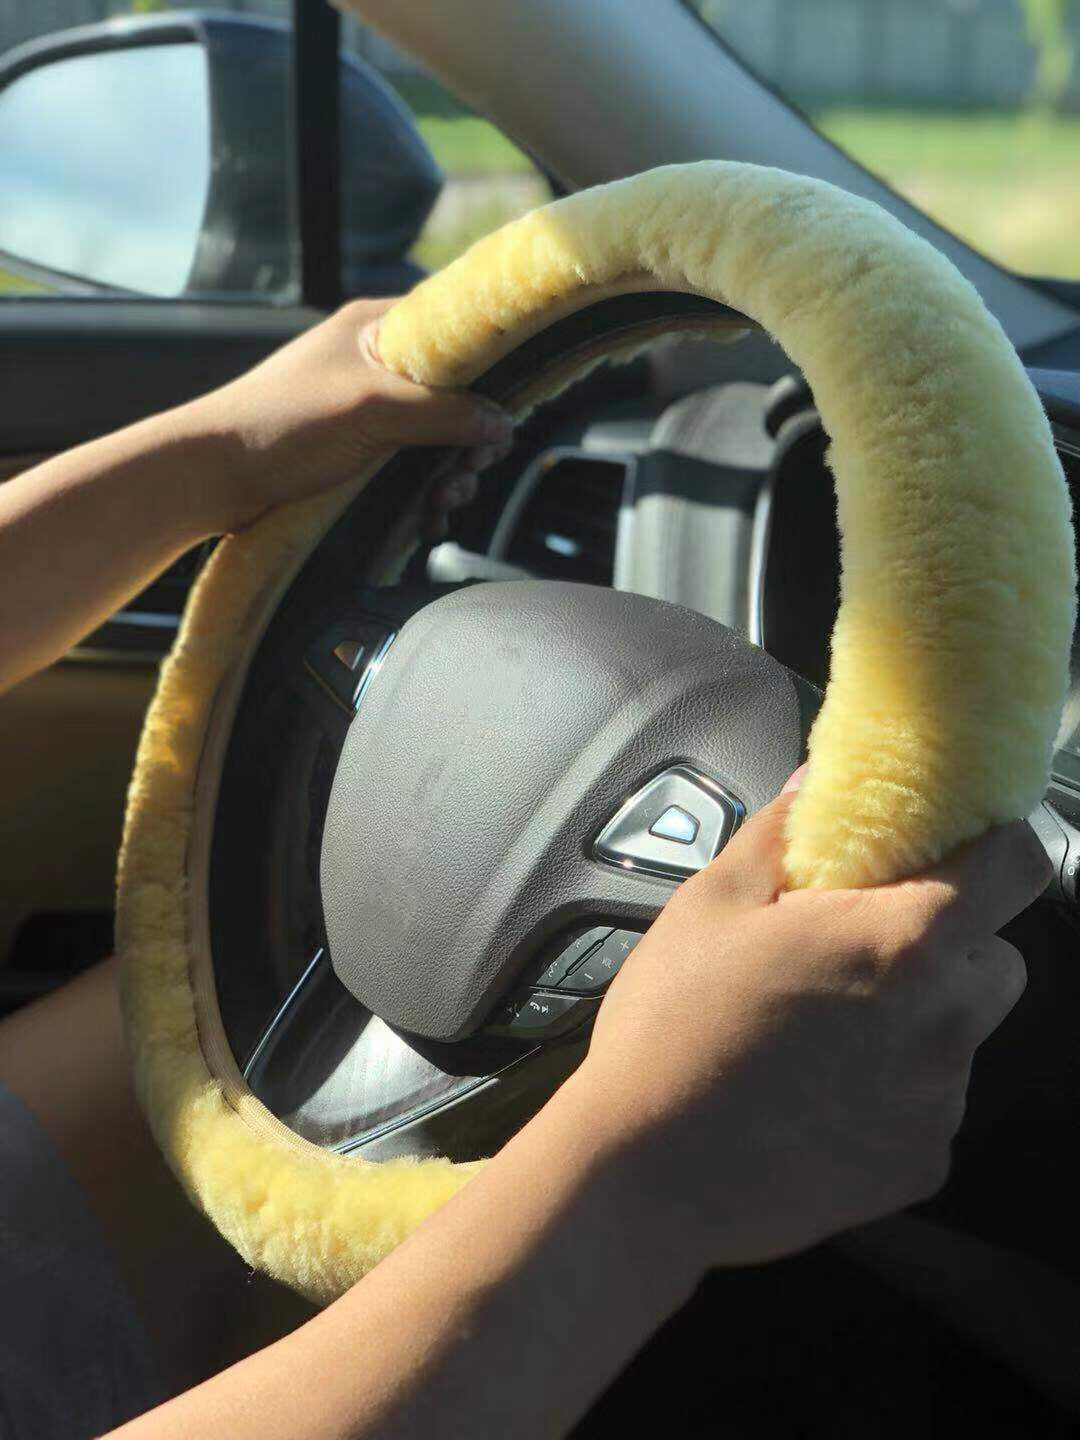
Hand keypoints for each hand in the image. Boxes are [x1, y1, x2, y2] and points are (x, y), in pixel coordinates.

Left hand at [183, 298, 513, 536]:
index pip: (458, 333)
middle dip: (470, 442)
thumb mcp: (371, 407)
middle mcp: (379, 366)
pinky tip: (426, 519)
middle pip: (457, 399)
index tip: (501, 414)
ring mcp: (371, 414)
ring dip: (451, 477)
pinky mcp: (362, 458)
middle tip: (465, 471)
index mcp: (378, 329)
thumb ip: (442, 411)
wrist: (215, 477)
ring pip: (440, 443)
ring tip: (440, 503)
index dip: (489, 373)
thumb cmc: (280, 424)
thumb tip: (502, 422)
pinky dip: (427, 498)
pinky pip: (415, 474)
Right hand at [575, 778, 1049, 1271]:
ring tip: (823, 1036)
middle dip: (949, 945)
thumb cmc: (671, 1027)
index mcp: (902, 941)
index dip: (996, 845)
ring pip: (963, 1037)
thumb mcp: (709, 904)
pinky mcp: (921, 1166)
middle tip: (863, 951)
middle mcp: (944, 1023)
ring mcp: (939, 1103)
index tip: (958, 848)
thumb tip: (816, 784)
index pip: (1017, 866)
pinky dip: (894, 1095)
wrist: (644, 1174)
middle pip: (997, 959)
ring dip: (919, 1022)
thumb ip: (779, 833)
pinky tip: (818, 1098)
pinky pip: (931, 1108)